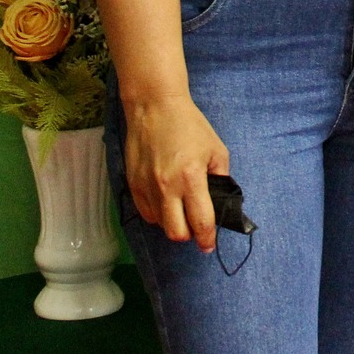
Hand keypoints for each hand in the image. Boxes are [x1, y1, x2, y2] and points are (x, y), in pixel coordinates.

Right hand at [122, 94, 229, 251]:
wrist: (154, 107)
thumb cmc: (190, 126)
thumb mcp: (217, 149)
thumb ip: (221, 178)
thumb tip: (221, 200)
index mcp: (191, 178)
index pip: (200, 221)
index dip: (207, 238)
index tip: (209, 245)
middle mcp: (166, 187)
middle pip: (176, 233)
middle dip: (189, 234)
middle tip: (196, 225)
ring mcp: (146, 187)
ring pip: (159, 225)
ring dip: (172, 222)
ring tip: (181, 207)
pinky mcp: (131, 184)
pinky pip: (145, 212)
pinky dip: (157, 213)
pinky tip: (166, 200)